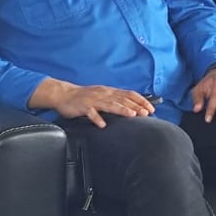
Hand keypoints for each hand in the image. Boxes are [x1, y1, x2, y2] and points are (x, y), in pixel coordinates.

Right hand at [39, 80, 154, 127]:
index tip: (151, 108)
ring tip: (131, 115)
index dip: (141, 100)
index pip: (129, 94)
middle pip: (122, 99)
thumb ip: (116, 100)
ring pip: (109, 104)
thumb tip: (133, 106)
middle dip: (135, 106)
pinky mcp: (83, 106)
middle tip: (146, 113)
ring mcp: (93, 100)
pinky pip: (90, 113)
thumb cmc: (85, 97)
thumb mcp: (103, 95)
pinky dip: (96, 118)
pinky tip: (102, 124)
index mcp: (109, 91)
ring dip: (121, 109)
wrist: (64, 94)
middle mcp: (103, 94)